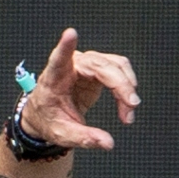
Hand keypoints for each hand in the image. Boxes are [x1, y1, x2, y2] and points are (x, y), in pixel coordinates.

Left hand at [20, 27, 139, 150]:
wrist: (48, 116)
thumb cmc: (49, 121)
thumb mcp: (62, 135)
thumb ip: (84, 139)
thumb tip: (108, 143)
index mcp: (53, 79)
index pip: (58, 59)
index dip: (65, 46)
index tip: (70, 33)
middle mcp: (70, 65)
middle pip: (100, 65)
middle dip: (120, 84)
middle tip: (131, 107)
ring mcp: (86, 64)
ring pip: (115, 65)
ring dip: (127, 87)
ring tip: (128, 114)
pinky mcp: (98, 68)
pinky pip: (119, 70)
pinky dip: (127, 88)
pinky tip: (127, 106)